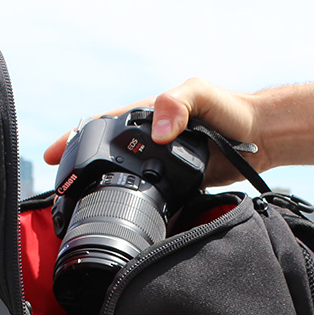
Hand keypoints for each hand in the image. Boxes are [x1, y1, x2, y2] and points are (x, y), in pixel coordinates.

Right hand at [43, 79, 267, 187]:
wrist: (261, 137)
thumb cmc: (232, 110)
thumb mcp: (202, 94)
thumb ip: (178, 103)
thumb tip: (159, 130)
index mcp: (149, 115)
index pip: (102, 125)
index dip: (74, 139)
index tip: (52, 155)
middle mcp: (152, 139)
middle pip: (109, 155)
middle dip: (83, 170)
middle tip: (63, 191)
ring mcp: (164, 162)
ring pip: (128, 177)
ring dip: (108, 191)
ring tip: (86, 209)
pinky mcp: (179, 183)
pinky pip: (154, 196)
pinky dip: (140, 207)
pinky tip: (129, 220)